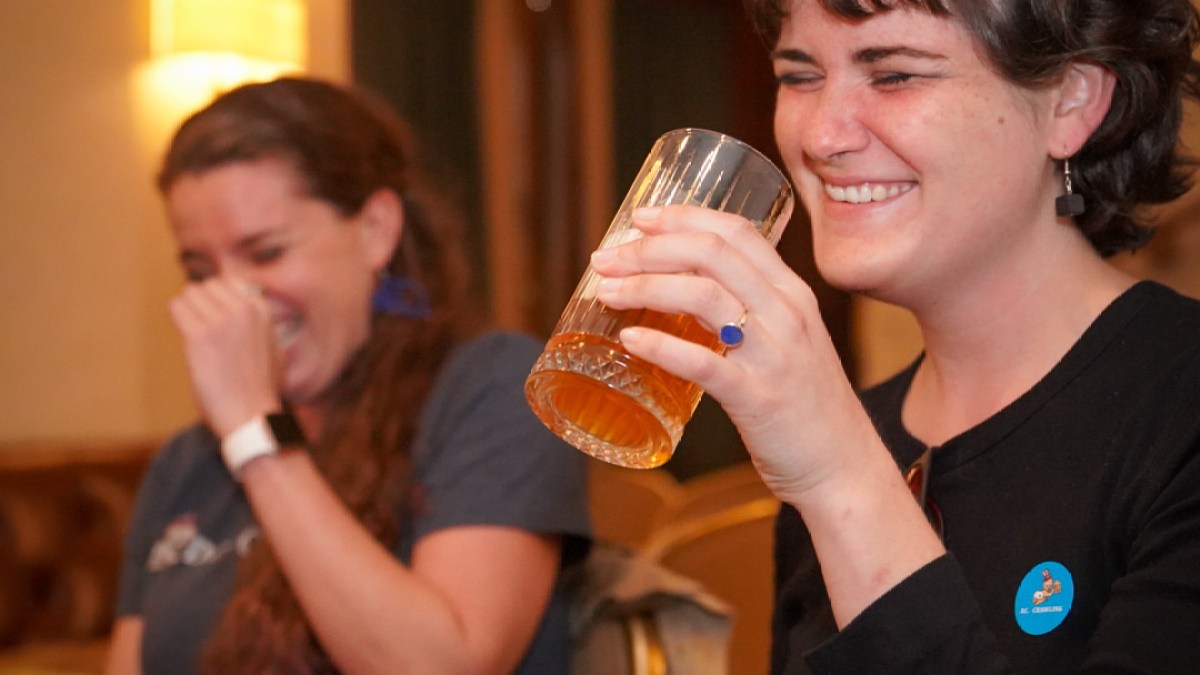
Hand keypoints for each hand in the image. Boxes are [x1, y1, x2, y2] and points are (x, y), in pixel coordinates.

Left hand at [169, 278, 280, 437]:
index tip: (215, 322)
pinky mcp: (200, 336)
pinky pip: (177, 308)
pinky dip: (178, 320)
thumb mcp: (272, 347)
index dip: (216, 303)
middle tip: (203, 332)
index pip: (227, 284)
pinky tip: (187, 340)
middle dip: (201, 306)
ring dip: (188, 312)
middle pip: (206, 286)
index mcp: (262, 309)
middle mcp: (244, 309)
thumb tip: (242, 307)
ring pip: (190, 293)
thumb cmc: (260, 390)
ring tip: (196, 337)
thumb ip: (257, 324)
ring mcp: (222, 321)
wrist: (252, 416)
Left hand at [590, 205, 882, 501]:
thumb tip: (680, 295)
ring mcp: (774, 355)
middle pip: (711, 254)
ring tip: (607, 291)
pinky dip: (661, 346)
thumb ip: (747, 314)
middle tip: (606, 258)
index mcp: (791, 293)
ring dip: (646, 286)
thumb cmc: (805, 405)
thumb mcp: (787, 342)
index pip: (736, 232)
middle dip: (649, 248)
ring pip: (704, 297)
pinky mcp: (759, 398)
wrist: (844, 466)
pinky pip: (704, 363)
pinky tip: (630, 340)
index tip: (639, 217)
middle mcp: (786, 314)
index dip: (683, 216)